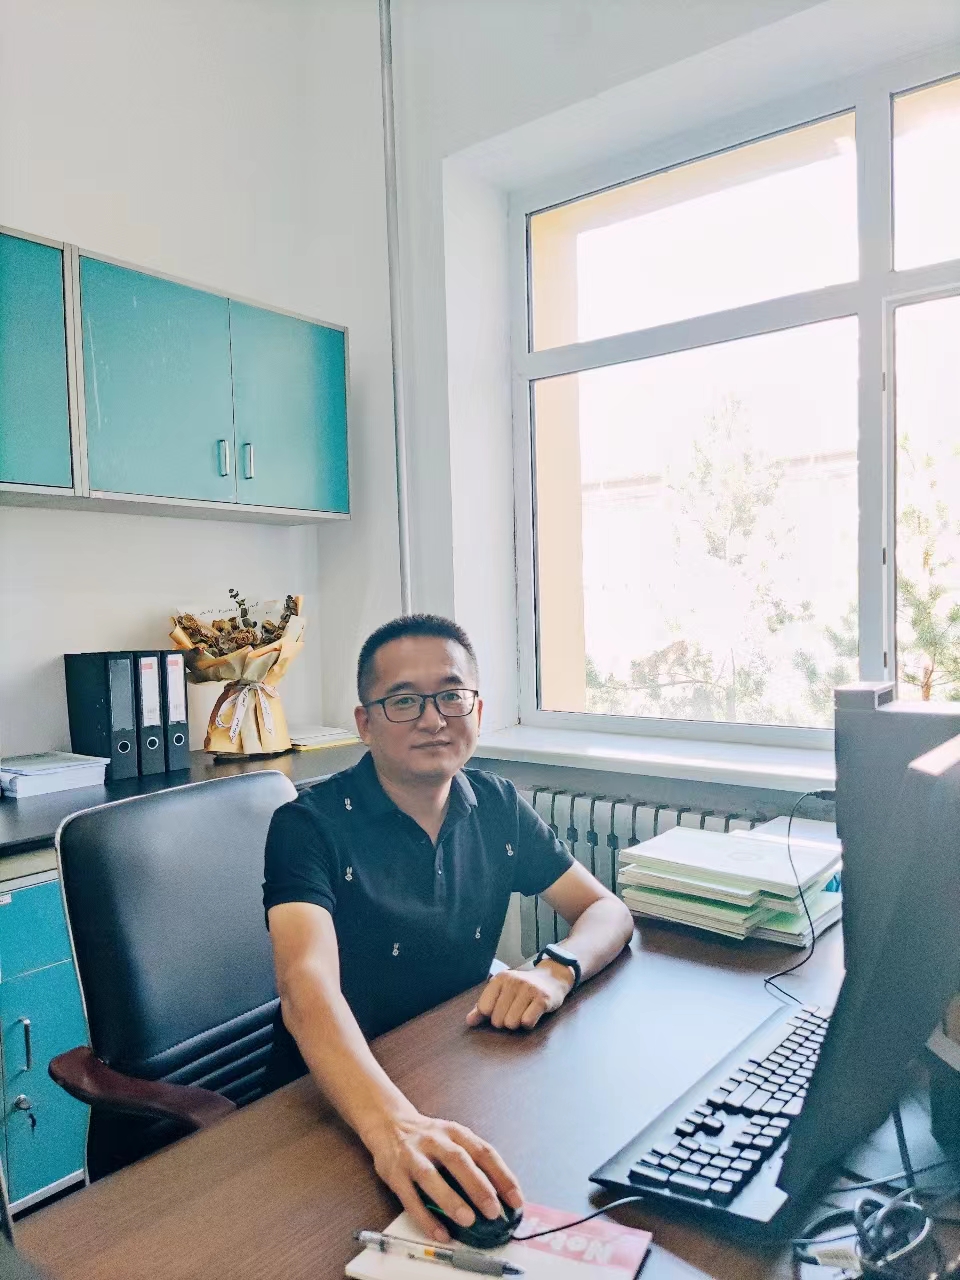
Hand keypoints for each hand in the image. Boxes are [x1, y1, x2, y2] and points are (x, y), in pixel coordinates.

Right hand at [362, 1111, 523, 1243]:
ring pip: (431, 1176)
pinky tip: (440, 1232)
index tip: (516, 1199)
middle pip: (458, 1160)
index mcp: (455, 1132)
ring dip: (450, 1199)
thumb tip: (500, 1195)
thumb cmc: (428, 1137)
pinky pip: (409, 1198)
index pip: (483, 1151)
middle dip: (477, 1186)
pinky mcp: (394, 1173)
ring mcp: (412, 1156)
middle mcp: (434, 1140)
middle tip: (493, 1210)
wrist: (388, 1123)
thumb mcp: (452, 1138)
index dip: (501, 1175)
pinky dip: (425, 1217)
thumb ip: (472, 1160)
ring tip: (468, 1220)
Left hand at [465, 963, 573, 1031]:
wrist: (551, 978)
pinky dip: (529, 1023)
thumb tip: (469, 1021)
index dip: (491, 1015)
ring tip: (523, 1012)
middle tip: (515, 1010)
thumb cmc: (522, 989)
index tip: (500, 1008)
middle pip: (497, 1020)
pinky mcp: (542, 999)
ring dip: (517, 1023)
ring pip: (512, 1023)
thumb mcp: (501, 992)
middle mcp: (513, 981)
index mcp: (499, 979)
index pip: (484, 1008)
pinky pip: (527, 1022)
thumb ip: (483, 1007)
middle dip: (505, 1021)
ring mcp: (528, 989)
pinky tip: (532, 1013)